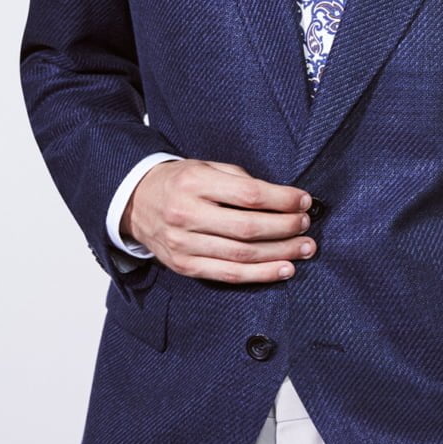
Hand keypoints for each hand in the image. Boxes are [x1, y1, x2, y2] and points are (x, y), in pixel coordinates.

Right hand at [121, 159, 315, 283]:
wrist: (135, 202)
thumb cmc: (179, 182)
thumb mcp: (205, 168)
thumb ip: (240, 180)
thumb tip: (283, 199)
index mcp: (193, 184)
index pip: (248, 195)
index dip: (282, 200)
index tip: (304, 201)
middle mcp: (186, 215)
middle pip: (247, 228)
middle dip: (285, 228)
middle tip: (307, 225)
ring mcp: (183, 245)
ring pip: (242, 255)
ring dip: (280, 254)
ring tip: (305, 249)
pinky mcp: (185, 267)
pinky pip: (229, 275)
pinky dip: (260, 275)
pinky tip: (283, 269)